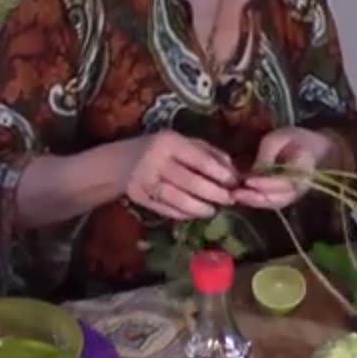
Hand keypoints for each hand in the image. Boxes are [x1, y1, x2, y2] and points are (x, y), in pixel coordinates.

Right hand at [121, 131, 237, 220]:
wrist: (121, 161)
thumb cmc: (161, 149)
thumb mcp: (184, 142)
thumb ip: (210, 154)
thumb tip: (234, 172)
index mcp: (170, 142)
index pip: (201, 160)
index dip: (221, 174)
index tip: (235, 183)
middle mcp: (156, 161)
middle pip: (191, 182)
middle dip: (214, 194)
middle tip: (230, 200)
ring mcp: (145, 181)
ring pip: (178, 199)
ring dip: (200, 208)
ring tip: (213, 210)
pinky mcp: (139, 198)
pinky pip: (166, 210)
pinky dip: (184, 214)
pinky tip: (195, 214)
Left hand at [233, 127, 333, 209]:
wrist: (314, 148)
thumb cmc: (297, 139)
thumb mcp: (279, 138)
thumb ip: (267, 155)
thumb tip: (253, 173)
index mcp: (303, 168)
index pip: (284, 182)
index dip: (265, 183)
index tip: (248, 181)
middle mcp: (300, 187)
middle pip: (278, 199)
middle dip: (255, 198)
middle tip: (235, 193)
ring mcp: (293, 194)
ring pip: (273, 203)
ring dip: (253, 202)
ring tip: (235, 196)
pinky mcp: (286, 196)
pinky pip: (271, 201)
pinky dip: (255, 201)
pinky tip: (241, 195)